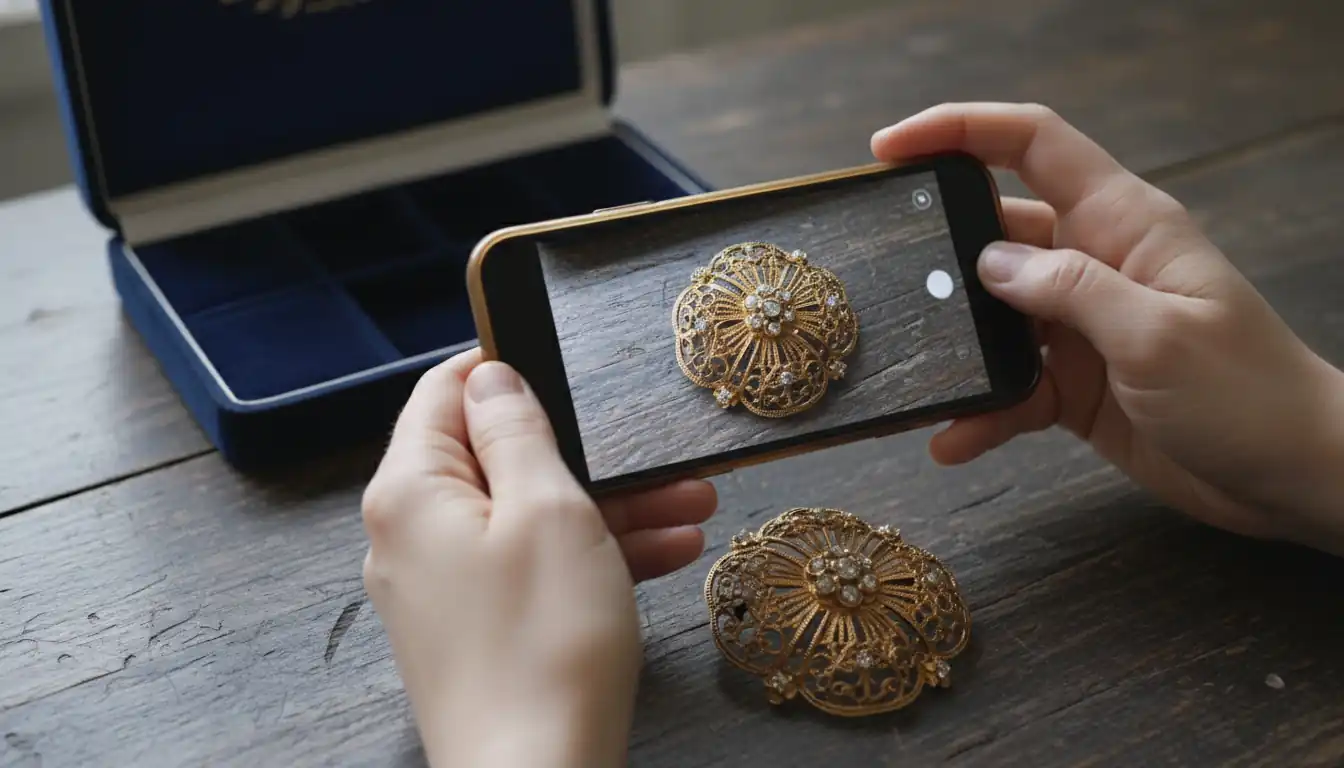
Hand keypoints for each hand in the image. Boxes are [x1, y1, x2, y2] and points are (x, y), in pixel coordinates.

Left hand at [361, 348, 716, 767]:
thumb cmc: (543, 646)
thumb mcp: (548, 510)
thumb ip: (517, 431)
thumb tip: (491, 380)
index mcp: (411, 493)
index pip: (443, 396)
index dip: (501, 370)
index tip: (560, 362)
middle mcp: (412, 538)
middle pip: (499, 464)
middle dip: (588, 459)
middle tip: (662, 460)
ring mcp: (443, 590)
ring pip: (528, 521)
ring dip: (609, 510)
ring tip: (693, 510)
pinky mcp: (475, 632)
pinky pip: (532, 572)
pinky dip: (590, 560)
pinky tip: (667, 557)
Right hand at [872, 102, 1343, 553]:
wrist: (1290, 477)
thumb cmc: (1248, 394)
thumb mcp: (1158, 334)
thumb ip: (1070, 291)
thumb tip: (987, 265)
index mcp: (1122, 223)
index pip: (1032, 144)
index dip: (960, 129)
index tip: (891, 148)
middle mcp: (1093, 263)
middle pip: (995, 232)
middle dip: (936, 250)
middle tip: (882, 278)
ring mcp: (1080, 327)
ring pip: (991, 316)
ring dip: (953, 344)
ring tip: (912, 368)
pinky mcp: (1072, 385)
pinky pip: (1008, 388)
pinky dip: (980, 411)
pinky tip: (951, 439)